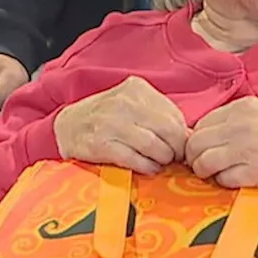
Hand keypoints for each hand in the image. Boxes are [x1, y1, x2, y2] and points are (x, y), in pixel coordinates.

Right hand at [53, 76, 187, 174]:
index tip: (181, 148)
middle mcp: (124, 102)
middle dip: (176, 150)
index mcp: (136, 89)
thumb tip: (189, 137)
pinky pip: (135, 159)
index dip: (183, 136)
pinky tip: (147, 168)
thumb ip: (159, 115)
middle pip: (168, 131)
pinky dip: (147, 167)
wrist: (67, 126)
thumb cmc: (107, 118)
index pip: (174, 115)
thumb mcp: (132, 106)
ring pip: (154, 146)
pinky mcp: (101, 144)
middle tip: (174, 159)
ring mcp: (111, 122)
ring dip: (162, 160)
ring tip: (159, 163)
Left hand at [185, 97, 257, 189]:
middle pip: (195, 143)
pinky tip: (236, 180)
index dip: (198, 140)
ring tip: (217, 174)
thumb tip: (206, 136)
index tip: (204, 150)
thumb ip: (234, 121)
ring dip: (206, 172)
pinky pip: (223, 180)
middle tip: (204, 166)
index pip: (200, 124)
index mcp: (241, 108)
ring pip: (203, 162)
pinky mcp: (256, 172)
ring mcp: (247, 149)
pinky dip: (225, 183)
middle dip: (195, 157)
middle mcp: (240, 126)